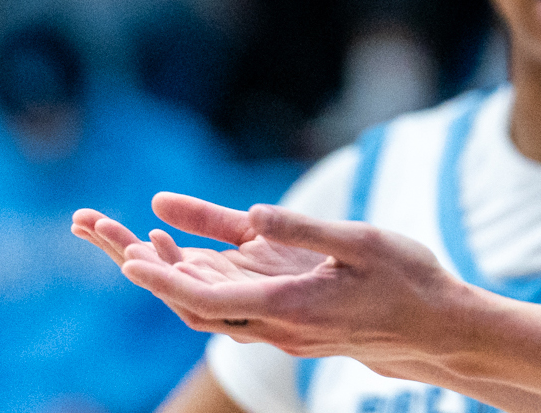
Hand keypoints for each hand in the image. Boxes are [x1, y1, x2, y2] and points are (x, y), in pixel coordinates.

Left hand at [73, 196, 474, 369]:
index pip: (206, 298)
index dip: (163, 279)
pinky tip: (186, 243)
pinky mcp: (288, 318)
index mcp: (289, 306)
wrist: (436, 328)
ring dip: (170, 272)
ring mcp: (280, 325)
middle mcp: (275, 324)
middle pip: (192, 303)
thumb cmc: (406, 279)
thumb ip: (302, 229)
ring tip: (132, 232)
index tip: (126, 258)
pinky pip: (232, 298)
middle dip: (147, 270)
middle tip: (103, 231)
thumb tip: (249, 212)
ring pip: (208, 303)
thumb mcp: (361, 242)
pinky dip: (203, 273)